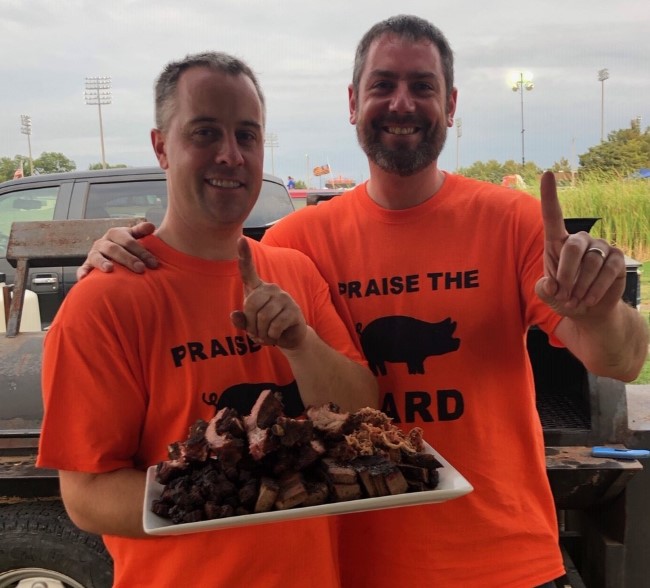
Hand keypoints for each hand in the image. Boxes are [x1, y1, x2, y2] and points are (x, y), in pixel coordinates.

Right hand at [76, 222, 158, 279]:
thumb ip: (141, 231)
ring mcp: (94, 253)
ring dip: (102, 262)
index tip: (154, 263)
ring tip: (110, 269)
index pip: (129, 241)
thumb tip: (151, 226)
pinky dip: (82, 272)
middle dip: (128, 259)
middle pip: (115, 249)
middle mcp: (103, 242)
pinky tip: (83, 278)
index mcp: (115, 234)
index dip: (142, 251)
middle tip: (141, 269)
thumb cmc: (126, 245)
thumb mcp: (133, 235)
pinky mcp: (87, 264)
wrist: (110, 252)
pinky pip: (83, 268)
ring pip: (97, 257)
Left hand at [230, 237, 306, 348]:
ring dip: (261, 333)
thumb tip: (234, 315)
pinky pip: (274, 326)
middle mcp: (271, 289)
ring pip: (262, 318)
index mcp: (258, 289)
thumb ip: (241, 320)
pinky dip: (271, 336)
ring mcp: (284, 298)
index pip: (248, 270)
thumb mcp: (250, 325)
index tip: (240, 239)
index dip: (244, 255)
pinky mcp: (293, 310)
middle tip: (257, 332)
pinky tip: (275, 336)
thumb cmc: (266, 326)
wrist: (289, 337)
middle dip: (250, 325)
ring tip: (266, 335)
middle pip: (250, 304)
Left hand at [535, 171, 625, 317]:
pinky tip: (589, 299)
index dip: (550, 195)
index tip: (547, 173)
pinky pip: (607, 271)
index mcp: (557, 241)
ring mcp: (600, 247)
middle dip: (566, 275)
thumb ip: (543, 290)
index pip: (552, 215)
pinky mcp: (617, 258)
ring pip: (590, 263)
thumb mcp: (547, 295)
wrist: (587, 310)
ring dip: (580, 287)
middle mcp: (580, 239)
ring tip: (575, 299)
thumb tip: (551, 285)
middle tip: (563, 295)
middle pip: (572, 248)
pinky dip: (595, 289)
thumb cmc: (562, 296)